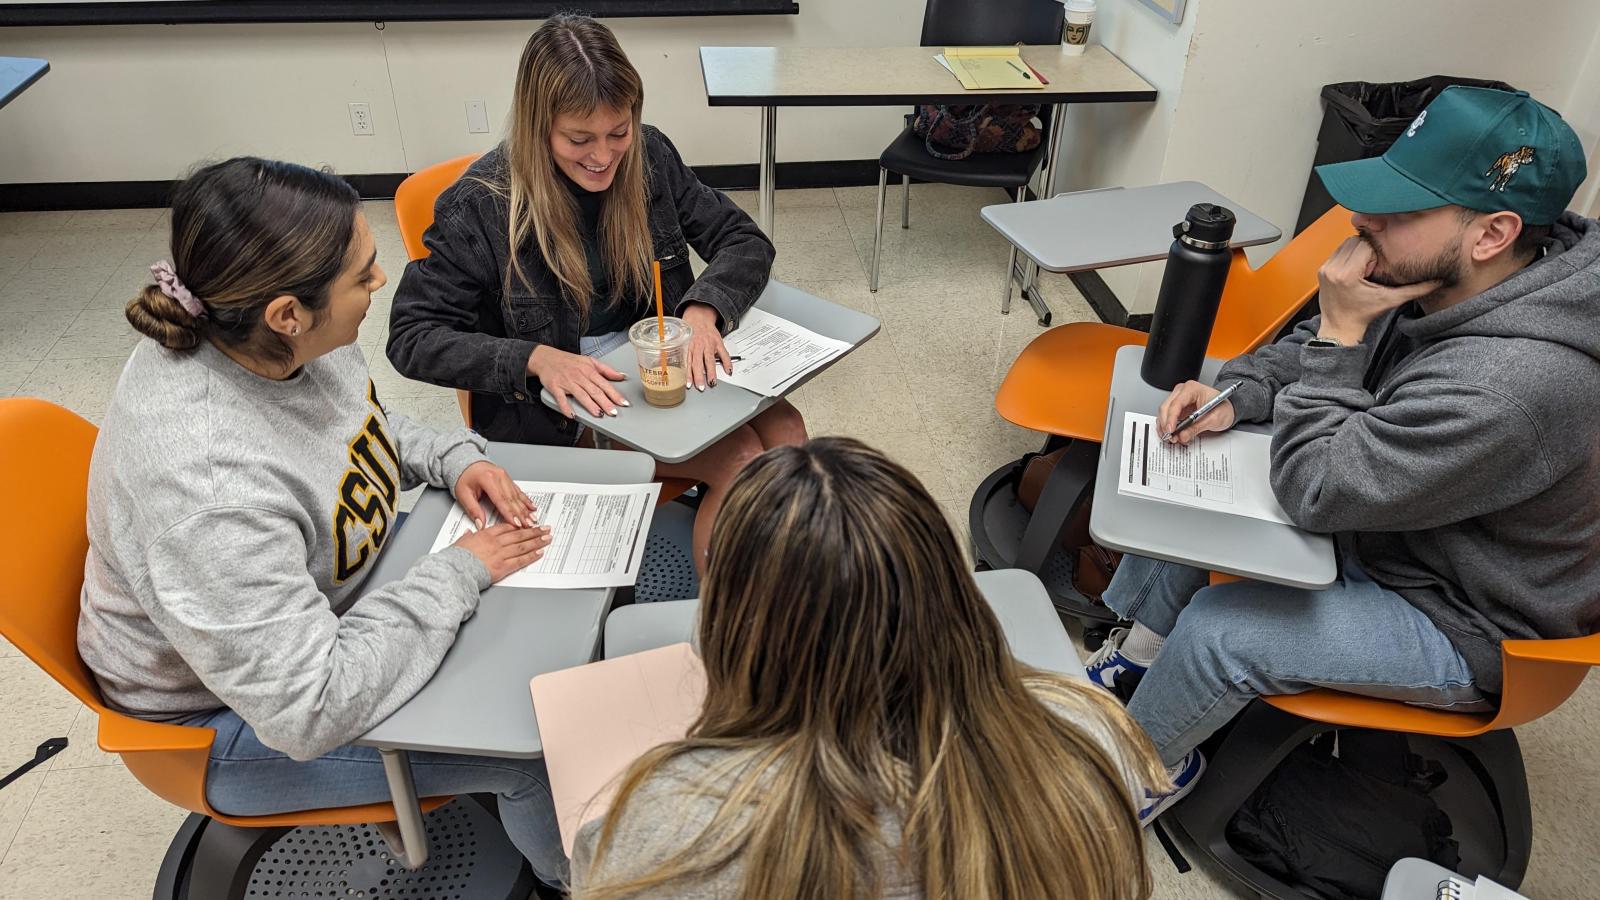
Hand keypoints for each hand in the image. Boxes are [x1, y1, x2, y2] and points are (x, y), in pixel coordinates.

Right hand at [452, 522, 552, 582]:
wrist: (455, 571)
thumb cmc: (455, 559)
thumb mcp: (459, 543)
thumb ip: (467, 537)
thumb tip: (468, 533)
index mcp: (485, 535)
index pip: (506, 527)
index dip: (519, 525)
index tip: (528, 523)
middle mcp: (495, 542)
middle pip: (519, 535)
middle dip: (534, 531)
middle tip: (545, 528)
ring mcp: (500, 554)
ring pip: (522, 546)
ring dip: (537, 541)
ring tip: (547, 538)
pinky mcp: (503, 567)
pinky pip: (520, 560)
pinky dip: (531, 556)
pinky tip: (540, 552)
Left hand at [453, 461, 535, 529]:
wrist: (467, 464)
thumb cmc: (465, 477)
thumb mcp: (463, 494)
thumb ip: (473, 510)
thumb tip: (480, 524)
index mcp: (488, 479)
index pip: (501, 500)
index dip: (510, 513)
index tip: (516, 523)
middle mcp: (499, 476)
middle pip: (512, 499)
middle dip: (521, 514)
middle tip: (528, 525)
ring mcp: (505, 477)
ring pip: (517, 496)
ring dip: (525, 509)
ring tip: (532, 519)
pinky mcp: (508, 478)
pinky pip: (518, 491)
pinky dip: (526, 500)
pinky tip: (531, 507)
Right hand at [528, 345, 627, 417]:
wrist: (545, 358)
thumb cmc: (568, 361)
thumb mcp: (589, 361)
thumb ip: (606, 370)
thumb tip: (621, 376)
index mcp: (588, 370)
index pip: (604, 383)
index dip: (614, 394)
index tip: (623, 402)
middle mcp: (579, 376)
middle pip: (594, 390)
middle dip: (605, 402)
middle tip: (613, 412)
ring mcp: (567, 382)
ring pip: (581, 395)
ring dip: (590, 405)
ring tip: (599, 414)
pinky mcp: (555, 387)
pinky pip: (561, 398)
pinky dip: (566, 407)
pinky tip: (572, 415)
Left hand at [680, 302, 731, 390]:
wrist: (699, 316)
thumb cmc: (690, 330)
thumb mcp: (681, 340)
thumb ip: (677, 353)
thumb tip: (666, 364)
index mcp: (688, 346)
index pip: (688, 363)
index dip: (688, 375)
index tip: (688, 385)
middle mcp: (698, 345)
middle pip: (698, 363)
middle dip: (699, 376)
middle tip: (700, 387)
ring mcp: (709, 344)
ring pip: (709, 360)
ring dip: (711, 372)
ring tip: (712, 382)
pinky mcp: (718, 342)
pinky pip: (723, 353)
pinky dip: (727, 362)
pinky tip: (728, 370)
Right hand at [1158, 381, 1236, 445]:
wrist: (1227, 408)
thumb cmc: (1223, 407)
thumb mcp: (1214, 419)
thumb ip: (1197, 428)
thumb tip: (1182, 436)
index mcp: (1192, 389)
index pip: (1176, 403)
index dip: (1171, 418)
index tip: (1171, 430)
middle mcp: (1182, 392)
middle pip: (1166, 407)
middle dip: (1166, 424)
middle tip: (1170, 437)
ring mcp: (1178, 399)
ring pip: (1164, 413)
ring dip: (1165, 427)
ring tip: (1173, 438)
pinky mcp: (1177, 408)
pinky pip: (1167, 417)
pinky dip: (1168, 427)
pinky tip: (1173, 435)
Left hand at [1316, 237, 1442, 343]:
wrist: (1340, 327)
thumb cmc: (1365, 314)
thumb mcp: (1391, 300)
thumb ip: (1416, 289)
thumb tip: (1439, 280)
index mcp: (1347, 275)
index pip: (1366, 245)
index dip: (1376, 254)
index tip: (1376, 270)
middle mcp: (1333, 269)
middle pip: (1356, 241)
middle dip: (1367, 251)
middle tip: (1371, 270)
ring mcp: (1325, 269)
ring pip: (1346, 243)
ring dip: (1358, 251)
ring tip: (1363, 270)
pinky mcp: (1321, 269)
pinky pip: (1338, 251)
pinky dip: (1349, 256)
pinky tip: (1355, 271)